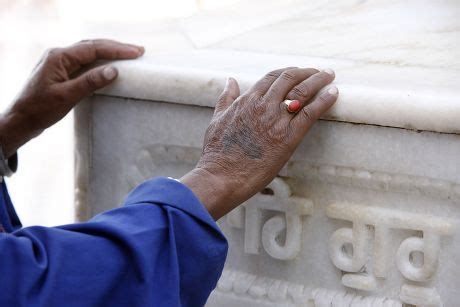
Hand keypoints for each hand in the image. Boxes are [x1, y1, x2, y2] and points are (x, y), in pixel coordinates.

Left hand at [0, 39, 144, 157]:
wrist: (20, 120)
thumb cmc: (40, 110)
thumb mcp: (67, 96)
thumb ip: (90, 81)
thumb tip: (114, 70)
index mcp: (59, 57)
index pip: (94, 48)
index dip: (117, 50)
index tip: (136, 53)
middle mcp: (59, 55)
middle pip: (92, 45)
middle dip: (116, 47)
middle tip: (138, 51)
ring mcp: (59, 62)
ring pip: (89, 52)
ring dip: (109, 52)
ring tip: (129, 55)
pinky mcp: (61, 72)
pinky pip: (85, 61)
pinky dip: (100, 61)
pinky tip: (110, 64)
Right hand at [181, 67, 337, 219]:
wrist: (221, 176)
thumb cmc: (217, 152)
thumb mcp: (217, 119)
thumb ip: (226, 98)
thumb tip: (230, 80)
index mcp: (247, 100)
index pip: (272, 76)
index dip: (289, 71)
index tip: (299, 72)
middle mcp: (263, 105)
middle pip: (290, 79)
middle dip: (307, 72)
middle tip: (319, 72)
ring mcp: (276, 121)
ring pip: (303, 92)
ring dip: (319, 80)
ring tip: (329, 76)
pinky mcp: (287, 138)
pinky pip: (310, 113)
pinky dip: (324, 101)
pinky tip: (334, 93)